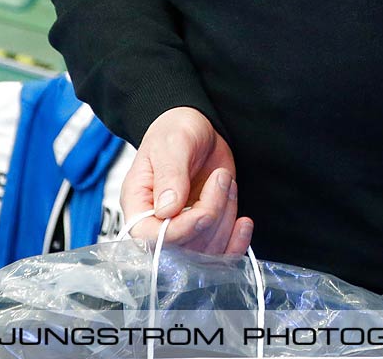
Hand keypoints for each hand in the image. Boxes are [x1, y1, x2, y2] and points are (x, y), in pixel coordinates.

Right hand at [121, 107, 252, 255]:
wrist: (199, 128)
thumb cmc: (176, 131)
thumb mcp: (172, 144)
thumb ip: (170, 175)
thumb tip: (167, 210)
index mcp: (138, 205)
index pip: (150, 238)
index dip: (180, 232)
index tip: (204, 212)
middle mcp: (158, 224)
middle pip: (182, 249)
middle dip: (211, 218)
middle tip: (221, 179)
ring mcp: (184, 230)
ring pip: (205, 252)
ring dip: (226, 219)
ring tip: (226, 182)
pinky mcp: (208, 231)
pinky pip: (222, 253)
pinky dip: (238, 242)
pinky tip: (244, 222)